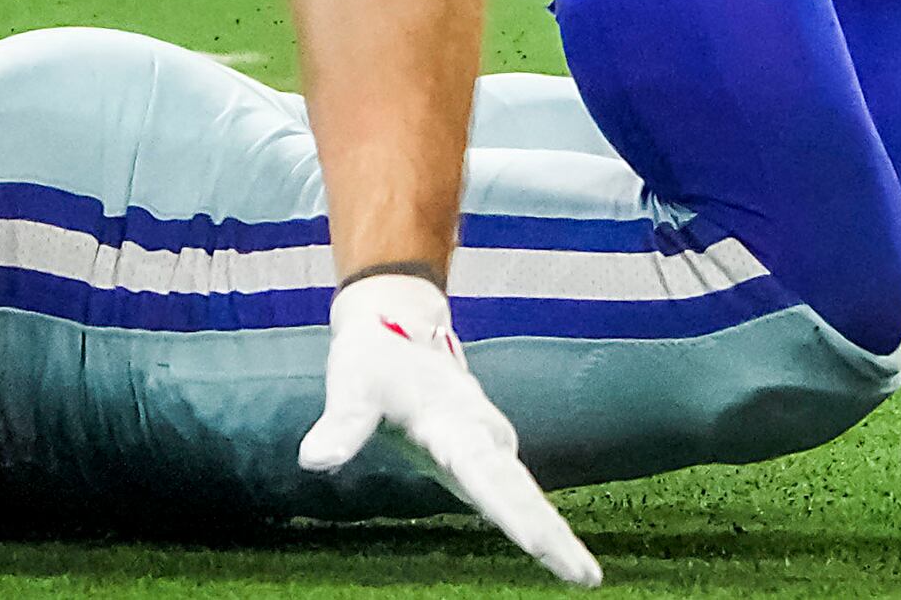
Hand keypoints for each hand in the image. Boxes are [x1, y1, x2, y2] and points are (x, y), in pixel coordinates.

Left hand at [302, 274, 600, 586]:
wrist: (395, 325)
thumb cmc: (372, 359)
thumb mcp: (351, 386)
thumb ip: (340, 426)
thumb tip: (313, 461)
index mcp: (451, 421)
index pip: (485, 474)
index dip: (512, 510)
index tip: (539, 544)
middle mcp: (479, 435)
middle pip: (519, 492)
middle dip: (552, 534)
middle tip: (586, 579)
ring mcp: (486, 445)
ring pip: (523, 494)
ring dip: (553, 532)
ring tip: (583, 576)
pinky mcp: (481, 454)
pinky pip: (514, 492)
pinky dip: (537, 522)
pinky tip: (556, 553)